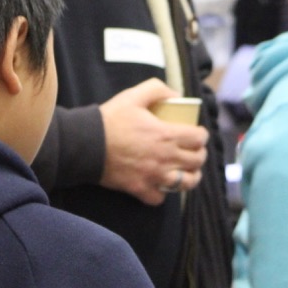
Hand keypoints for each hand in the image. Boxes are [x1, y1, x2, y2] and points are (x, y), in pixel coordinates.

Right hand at [99, 79, 208, 205]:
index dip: (201, 135)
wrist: (86, 145)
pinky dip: (162, 192)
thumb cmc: (110, 119)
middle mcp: (165, 158)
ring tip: (185, 170)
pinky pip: (160, 198)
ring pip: (186, 183)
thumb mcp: (133, 95)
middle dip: (199, 154)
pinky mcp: (140, 189)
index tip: (197, 133)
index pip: (199, 138)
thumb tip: (175, 94)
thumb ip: (157, 89)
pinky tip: (159, 184)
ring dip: (189, 176)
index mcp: (167, 135)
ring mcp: (154, 176)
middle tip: (193, 150)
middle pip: (197, 161)